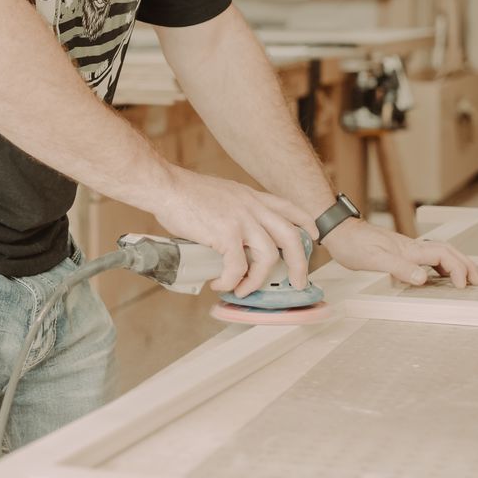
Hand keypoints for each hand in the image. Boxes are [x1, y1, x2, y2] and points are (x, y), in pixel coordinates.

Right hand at [146, 165, 314, 296]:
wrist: (165, 187)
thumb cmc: (184, 192)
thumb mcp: (221, 195)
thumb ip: (234, 211)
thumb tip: (232, 237)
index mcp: (251, 197)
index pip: (289, 208)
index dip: (306, 224)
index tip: (312, 238)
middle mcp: (252, 207)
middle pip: (291, 236)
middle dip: (300, 263)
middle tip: (298, 281)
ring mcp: (241, 220)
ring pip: (268, 256)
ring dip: (258, 280)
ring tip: (244, 290)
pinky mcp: (225, 233)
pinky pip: (238, 267)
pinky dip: (231, 282)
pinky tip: (220, 284)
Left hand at [321, 218, 477, 288]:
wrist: (339, 231)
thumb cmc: (353, 245)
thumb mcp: (375, 259)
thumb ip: (400, 268)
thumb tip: (424, 279)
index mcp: (409, 249)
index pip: (442, 255)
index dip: (457, 269)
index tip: (463, 285)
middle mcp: (411, 247)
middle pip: (446, 251)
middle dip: (464, 264)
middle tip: (477, 280)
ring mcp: (405, 248)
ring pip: (437, 254)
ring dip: (453, 265)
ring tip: (463, 279)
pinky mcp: (397, 251)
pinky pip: (424, 258)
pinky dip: (436, 266)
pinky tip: (433, 276)